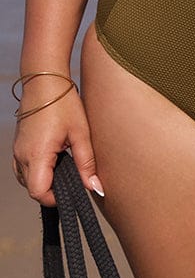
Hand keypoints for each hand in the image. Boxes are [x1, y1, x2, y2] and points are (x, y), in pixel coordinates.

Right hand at [12, 78, 102, 204]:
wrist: (44, 80)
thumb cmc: (64, 103)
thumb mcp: (81, 133)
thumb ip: (87, 163)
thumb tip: (94, 188)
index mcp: (37, 154)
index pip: (39, 192)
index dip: (56, 197)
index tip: (73, 188)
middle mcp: (22, 155)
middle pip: (33, 188)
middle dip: (53, 189)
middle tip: (73, 175)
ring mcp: (17, 151)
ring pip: (27, 180)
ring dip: (45, 179)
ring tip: (65, 163)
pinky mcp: (18, 146)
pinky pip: (24, 168)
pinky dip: (38, 170)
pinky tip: (54, 158)